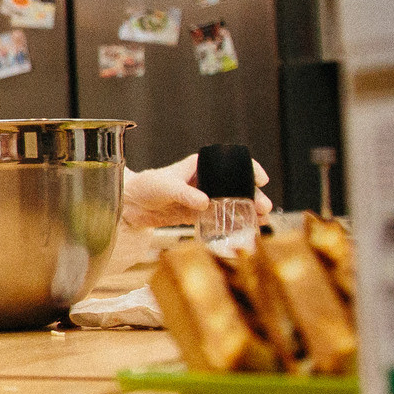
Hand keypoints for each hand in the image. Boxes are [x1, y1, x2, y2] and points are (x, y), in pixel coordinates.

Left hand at [124, 152, 272, 228]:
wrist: (130, 203)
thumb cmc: (146, 186)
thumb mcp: (165, 186)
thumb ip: (184, 194)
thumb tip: (204, 202)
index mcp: (200, 165)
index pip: (231, 163)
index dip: (249, 169)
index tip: (260, 180)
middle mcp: (205, 180)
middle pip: (236, 186)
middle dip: (252, 195)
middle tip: (263, 207)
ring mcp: (203, 197)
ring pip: (231, 203)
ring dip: (246, 211)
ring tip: (261, 220)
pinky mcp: (197, 214)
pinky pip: (219, 218)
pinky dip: (232, 223)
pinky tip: (245, 229)